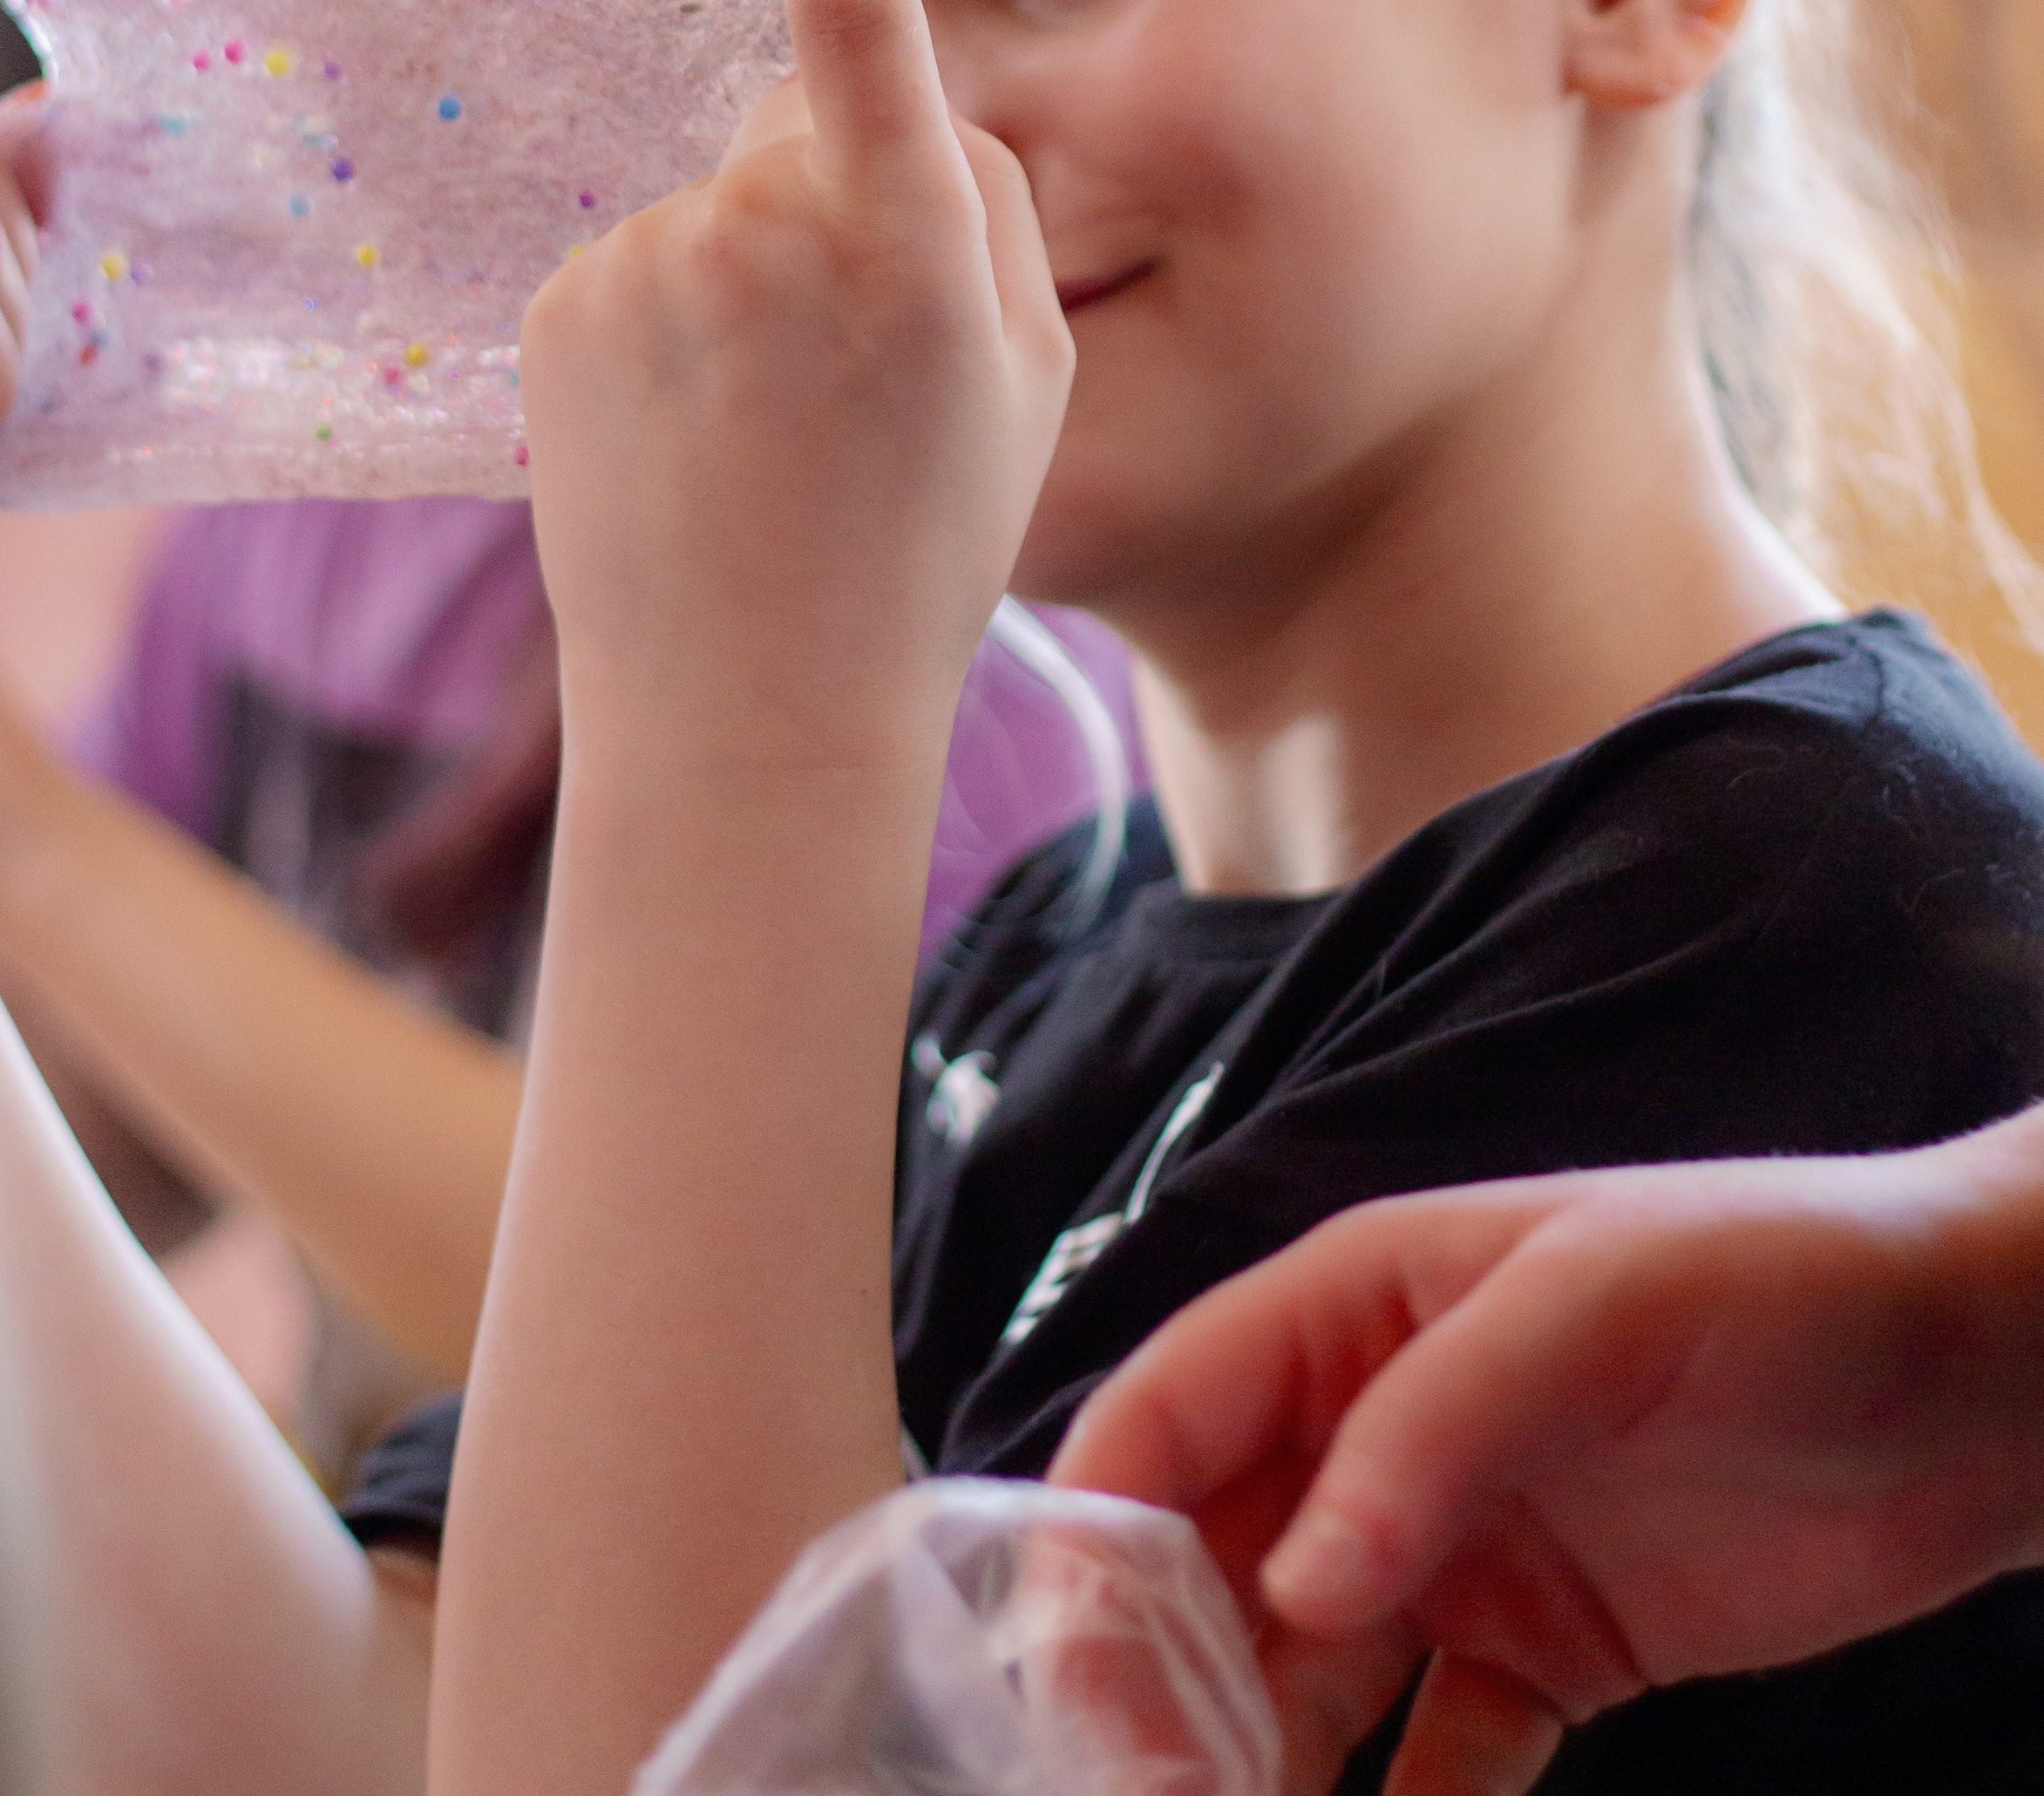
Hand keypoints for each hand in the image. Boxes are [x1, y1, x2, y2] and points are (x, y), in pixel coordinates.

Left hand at [519, 0, 1073, 797]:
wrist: (747, 716)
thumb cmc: (919, 549)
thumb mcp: (1031, 380)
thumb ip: (993, 207)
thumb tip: (922, 103)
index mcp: (907, 243)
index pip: (865, 14)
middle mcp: (764, 231)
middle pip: (800, 124)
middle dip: (833, 189)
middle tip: (853, 361)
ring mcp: (647, 267)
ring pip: (716, 197)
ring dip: (747, 269)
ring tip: (769, 426)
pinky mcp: (561, 308)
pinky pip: (638, 259)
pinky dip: (667, 318)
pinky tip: (690, 435)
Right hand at [1051, 1119, 2043, 1794]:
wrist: (1979, 1371)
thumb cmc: (1781, 1278)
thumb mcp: (1598, 1307)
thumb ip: (1436, 1425)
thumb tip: (1294, 1584)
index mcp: (1355, 1307)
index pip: (1167, 1413)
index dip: (1093, 1536)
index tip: (1072, 1684)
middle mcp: (1377, 1427)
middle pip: (1209, 1560)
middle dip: (1156, 1681)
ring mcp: (1456, 1544)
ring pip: (1299, 1674)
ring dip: (1250, 1765)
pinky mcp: (1545, 1650)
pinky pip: (1433, 1758)